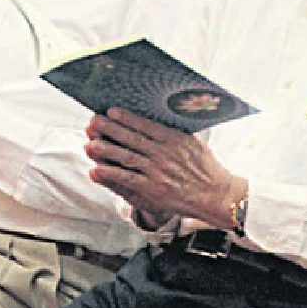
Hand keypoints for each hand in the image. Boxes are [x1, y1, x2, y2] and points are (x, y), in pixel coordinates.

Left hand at [85, 108, 246, 228]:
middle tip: (92, 122)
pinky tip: (96, 170)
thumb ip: (176, 131)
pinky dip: (111, 174)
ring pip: (126, 157)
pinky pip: (128, 179)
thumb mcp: (195, 142)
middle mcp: (165, 153)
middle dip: (109, 129)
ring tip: (89, 143)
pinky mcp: (154, 189)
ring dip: (105, 150)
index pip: (146, 125)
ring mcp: (158, 171)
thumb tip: (160, 117)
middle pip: (132, 138)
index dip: (126, 118)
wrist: (217, 195)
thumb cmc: (206, 169)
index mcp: (175, 139)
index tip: (110, 111)